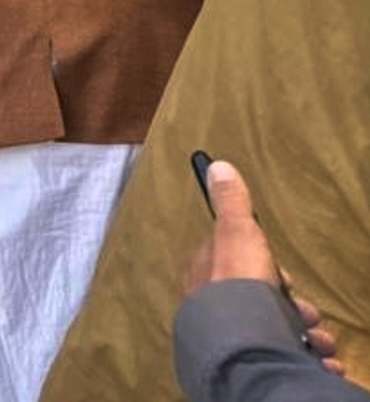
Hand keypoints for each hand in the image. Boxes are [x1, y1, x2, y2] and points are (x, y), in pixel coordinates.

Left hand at [184, 160, 345, 371]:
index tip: (284, 277)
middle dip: (295, 307)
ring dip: (308, 334)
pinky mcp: (249, 363)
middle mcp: (214, 308)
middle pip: (264, 301)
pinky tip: (322, 360)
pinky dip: (309, 358)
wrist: (241, 342)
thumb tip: (218, 166)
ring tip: (319, 342)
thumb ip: (232, 204)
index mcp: (208, 277)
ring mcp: (232, 338)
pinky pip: (286, 358)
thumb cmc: (239, 281)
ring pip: (280, 331)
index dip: (268, 270)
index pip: (240, 267)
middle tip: (308, 314)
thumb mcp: (237, 232)